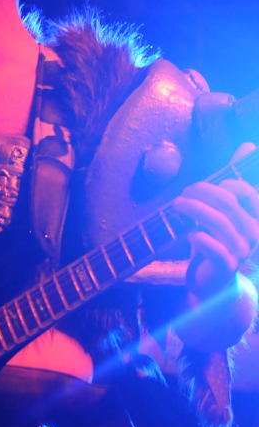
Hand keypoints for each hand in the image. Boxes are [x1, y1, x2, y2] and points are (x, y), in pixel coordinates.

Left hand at [172, 143, 258, 297]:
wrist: (215, 282)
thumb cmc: (219, 240)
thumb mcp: (226, 210)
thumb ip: (235, 181)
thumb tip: (249, 145)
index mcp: (255, 217)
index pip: (249, 194)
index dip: (229, 185)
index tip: (210, 185)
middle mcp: (253, 234)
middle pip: (228, 204)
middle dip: (202, 192)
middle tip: (184, 192)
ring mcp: (241, 251)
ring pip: (219, 223)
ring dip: (193, 209)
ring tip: (176, 204)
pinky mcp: (226, 266)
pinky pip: (214, 248)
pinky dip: (199, 238)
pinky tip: (190, 234)